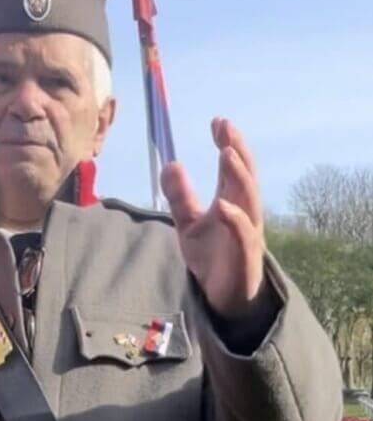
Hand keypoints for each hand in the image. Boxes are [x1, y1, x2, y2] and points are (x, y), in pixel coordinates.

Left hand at [161, 118, 264, 317]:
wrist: (223, 298)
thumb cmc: (212, 257)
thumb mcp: (188, 223)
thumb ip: (180, 196)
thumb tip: (170, 163)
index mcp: (231, 201)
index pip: (232, 166)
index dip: (227, 143)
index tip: (217, 121)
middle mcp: (243, 212)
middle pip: (245, 176)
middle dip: (237, 150)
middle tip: (226, 127)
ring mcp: (247, 233)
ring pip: (249, 200)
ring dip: (239, 176)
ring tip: (227, 153)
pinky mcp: (245, 256)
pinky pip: (244, 235)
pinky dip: (235, 219)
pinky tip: (223, 206)